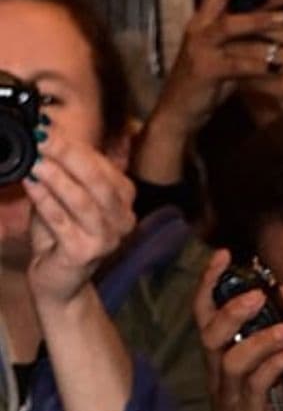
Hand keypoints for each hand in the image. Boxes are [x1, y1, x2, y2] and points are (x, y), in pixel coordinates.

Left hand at [23, 133, 136, 307]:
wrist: (61, 281)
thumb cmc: (61, 237)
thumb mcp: (67, 199)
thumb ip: (65, 174)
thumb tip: (46, 138)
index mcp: (124, 201)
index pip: (103, 167)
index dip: (76, 146)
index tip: (48, 129)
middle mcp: (123, 219)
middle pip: (98, 181)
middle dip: (68, 155)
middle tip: (42, 137)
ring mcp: (107, 238)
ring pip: (82, 201)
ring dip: (56, 177)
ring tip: (35, 159)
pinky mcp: (85, 254)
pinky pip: (62, 222)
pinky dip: (44, 200)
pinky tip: (30, 183)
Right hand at [152, 0, 282, 133]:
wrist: (181, 111)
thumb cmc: (211, 77)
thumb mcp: (232, 49)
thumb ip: (252, 32)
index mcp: (205, 16)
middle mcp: (199, 25)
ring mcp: (200, 46)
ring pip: (228, 24)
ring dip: (258, 19)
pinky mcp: (205, 69)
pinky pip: (235, 63)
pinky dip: (258, 63)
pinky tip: (277, 66)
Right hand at [194, 249, 282, 410]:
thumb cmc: (256, 394)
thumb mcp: (264, 354)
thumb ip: (273, 321)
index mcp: (219, 348)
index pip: (205, 310)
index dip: (210, 282)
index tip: (224, 255)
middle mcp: (219, 365)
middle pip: (211, 333)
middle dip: (232, 311)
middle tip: (257, 293)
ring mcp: (231, 388)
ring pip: (233, 360)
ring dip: (260, 340)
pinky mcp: (248, 407)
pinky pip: (258, 384)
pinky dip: (277, 365)